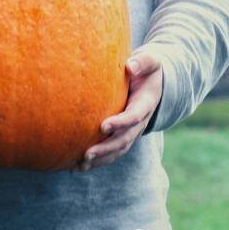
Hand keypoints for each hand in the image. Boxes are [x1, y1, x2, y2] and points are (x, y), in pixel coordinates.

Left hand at [75, 53, 163, 171]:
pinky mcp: (122, 136)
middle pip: (124, 140)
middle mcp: (139, 122)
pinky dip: (96, 162)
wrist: (153, 83)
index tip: (103, 126)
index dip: (121, 123)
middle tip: (87, 154)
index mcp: (145, 105)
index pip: (134, 117)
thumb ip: (142, 62)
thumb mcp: (150, 62)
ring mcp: (131, 132)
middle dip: (106, 148)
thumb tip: (130, 66)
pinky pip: (110, 153)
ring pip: (116, 151)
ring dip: (99, 160)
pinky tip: (76, 167)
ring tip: (78, 166)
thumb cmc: (147, 69)